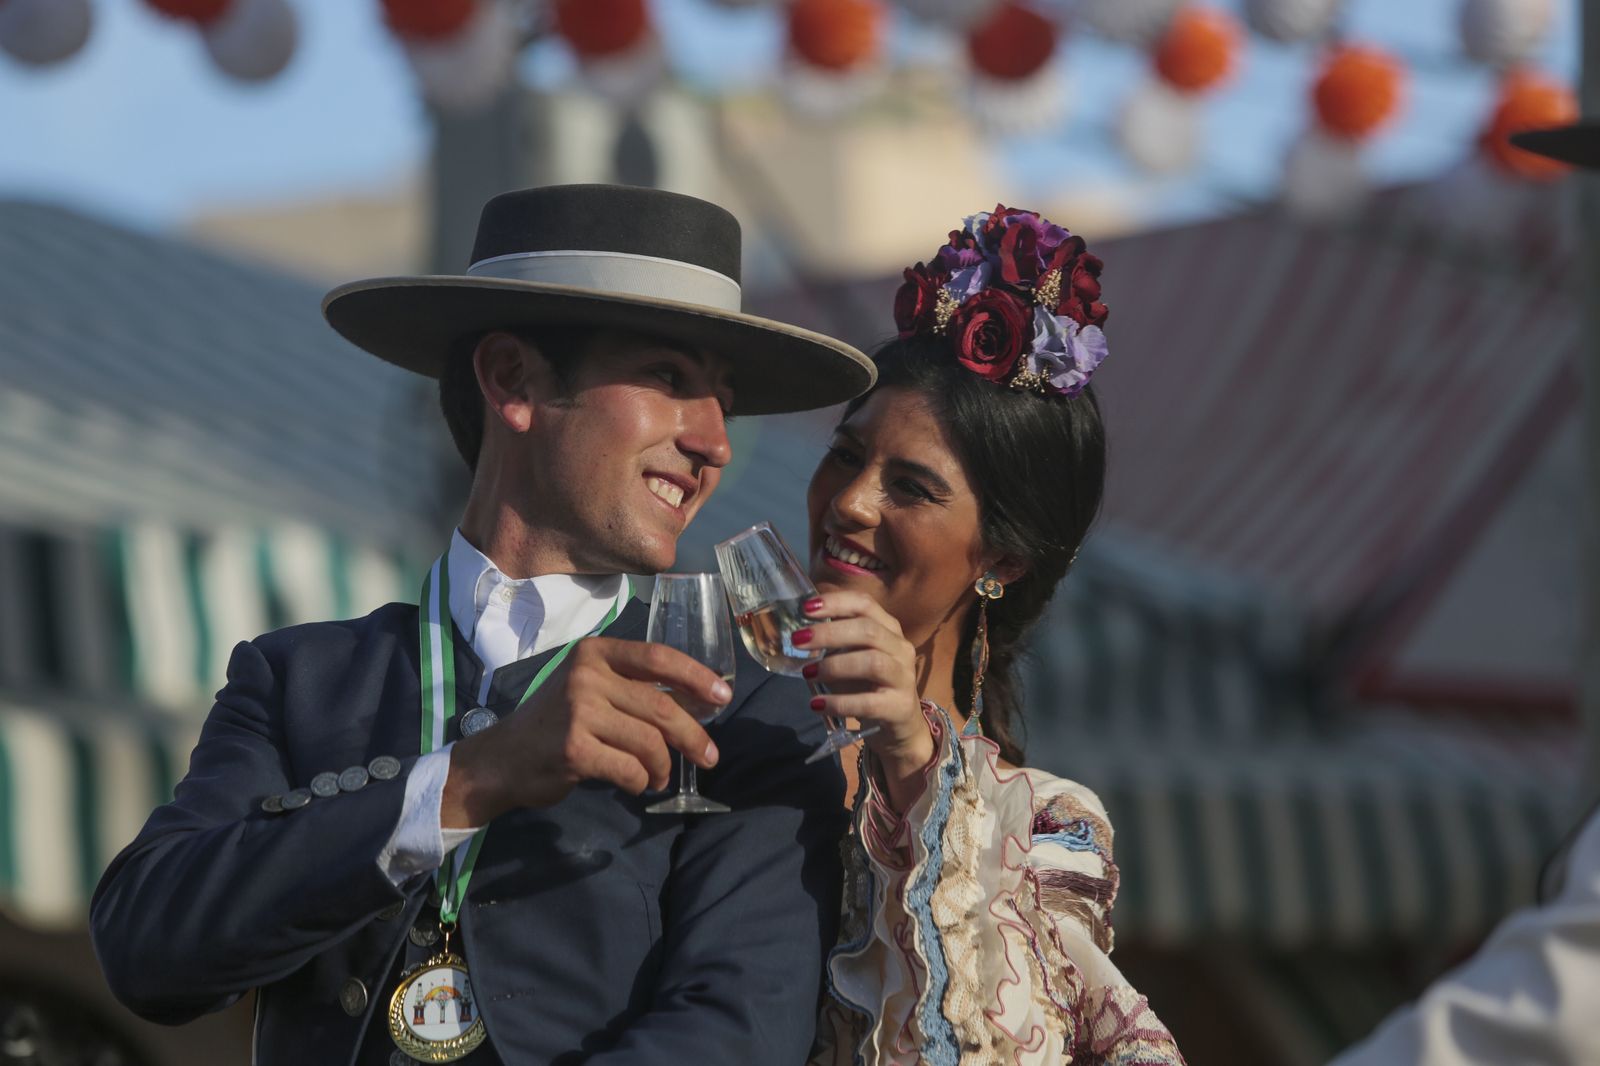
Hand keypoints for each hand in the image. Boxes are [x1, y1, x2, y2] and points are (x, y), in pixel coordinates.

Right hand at [442, 636, 729, 825]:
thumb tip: (699, 702)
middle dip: (693, 736)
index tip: (723, 697)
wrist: (503, 759)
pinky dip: (641, 780)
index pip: (658, 657)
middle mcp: (586, 675)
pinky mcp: (574, 749)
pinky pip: (630, 768)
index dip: (696, 677)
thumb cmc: (555, 723)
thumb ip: (634, 689)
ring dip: (664, 765)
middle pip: (662, 706)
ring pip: (650, 741)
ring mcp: (578, 711)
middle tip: (709, 756)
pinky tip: (637, 783)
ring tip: (660, 776)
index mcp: (595, 653)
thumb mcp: (590, 689)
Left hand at [797, 591, 933, 810]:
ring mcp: (904, 677)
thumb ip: (835, 642)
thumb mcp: (855, 657)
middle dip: (829, 633)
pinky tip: (817, 704)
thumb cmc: (871, 686)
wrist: (901, 728)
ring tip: (807, 673)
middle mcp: (901, 648)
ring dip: (834, 665)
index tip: (805, 609)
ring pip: (873, 662)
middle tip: (797, 641)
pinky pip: (869, 702)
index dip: (835, 602)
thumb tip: (798, 632)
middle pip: (868, 630)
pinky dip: (839, 702)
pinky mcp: (900, 707)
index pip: (865, 604)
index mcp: (889, 629)